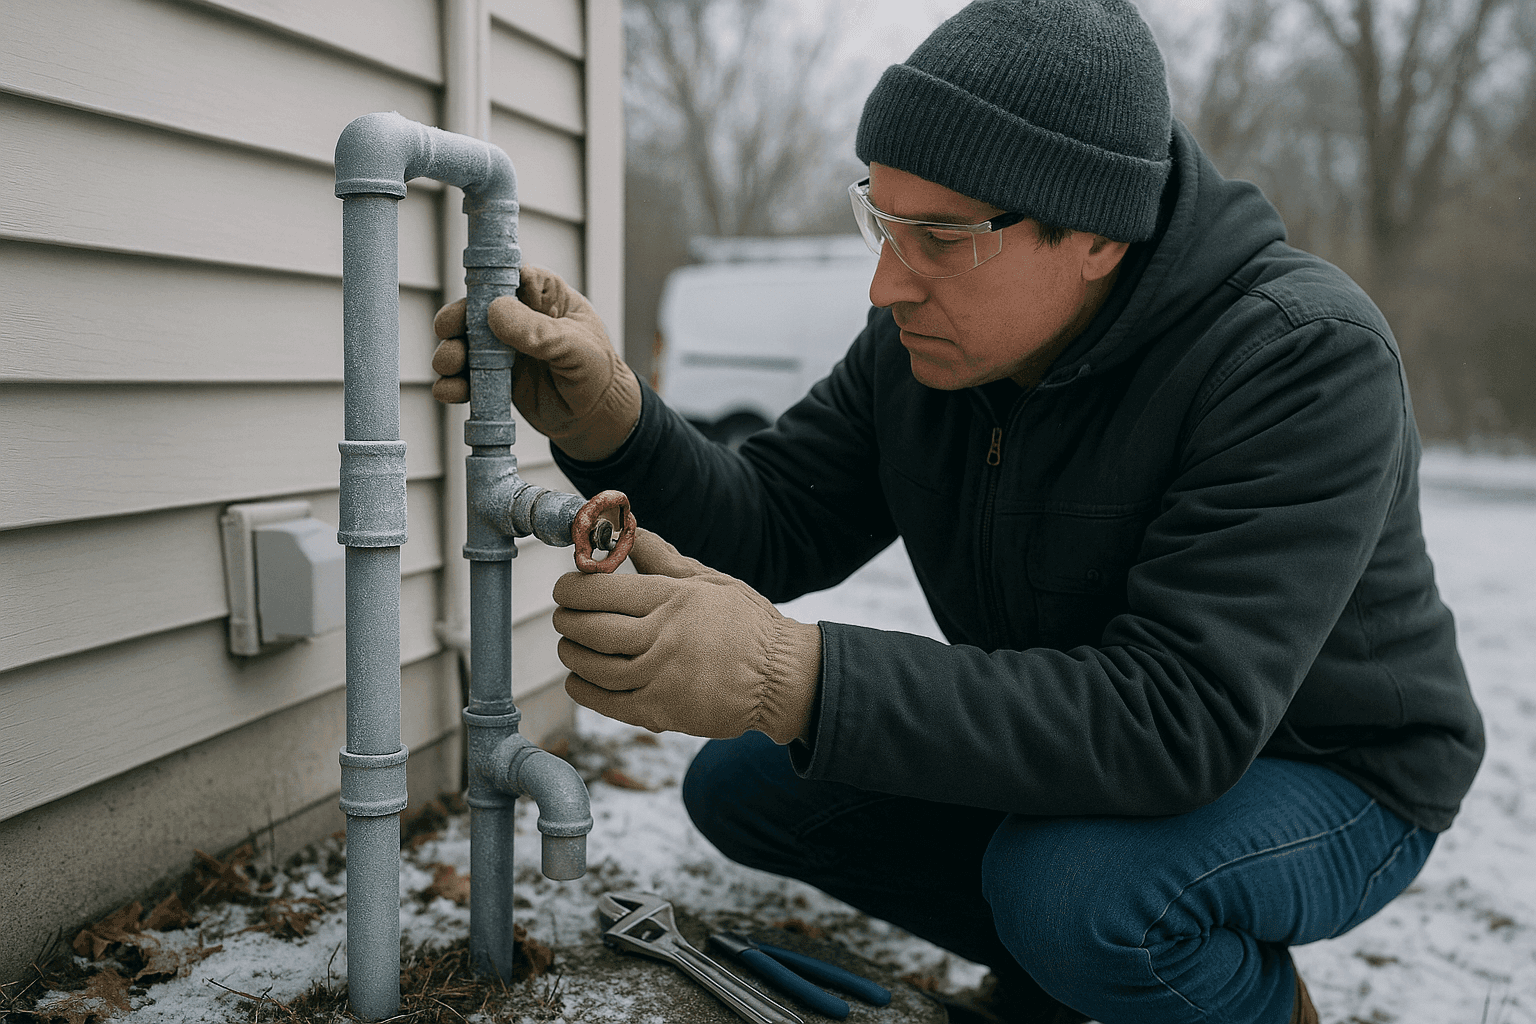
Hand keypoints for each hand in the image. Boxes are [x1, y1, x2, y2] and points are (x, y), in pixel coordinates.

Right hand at [431, 265, 641, 461]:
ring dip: (451, 351)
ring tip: (449, 365)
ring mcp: (503, 348)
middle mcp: (520, 317)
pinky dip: (453, 384)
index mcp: (545, 296)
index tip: (477, 298)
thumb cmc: (597, 373)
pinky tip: (451, 391)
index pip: (512, 277)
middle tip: (447, 331)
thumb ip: (539, 331)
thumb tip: (494, 311)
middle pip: (476, 308)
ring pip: (465, 343)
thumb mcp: (575, 347)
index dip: (490, 284)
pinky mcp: (494, 378)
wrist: (598, 419)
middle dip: (456, 318)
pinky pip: (466, 378)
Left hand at [551, 529, 821, 743]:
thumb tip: (629, 532)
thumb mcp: (710, 581)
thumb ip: (664, 559)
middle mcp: (665, 636)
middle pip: (594, 628)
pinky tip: (578, 679)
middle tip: (562, 615)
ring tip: (568, 644)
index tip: (565, 588)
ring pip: (596, 666)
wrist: (780, 677)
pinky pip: (610, 702)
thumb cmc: (748, 625)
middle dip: (567, 619)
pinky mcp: (663, 711)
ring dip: (572, 653)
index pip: (606, 590)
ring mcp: (662, 676)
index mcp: (675, 599)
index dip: (574, 588)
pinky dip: (585, 690)